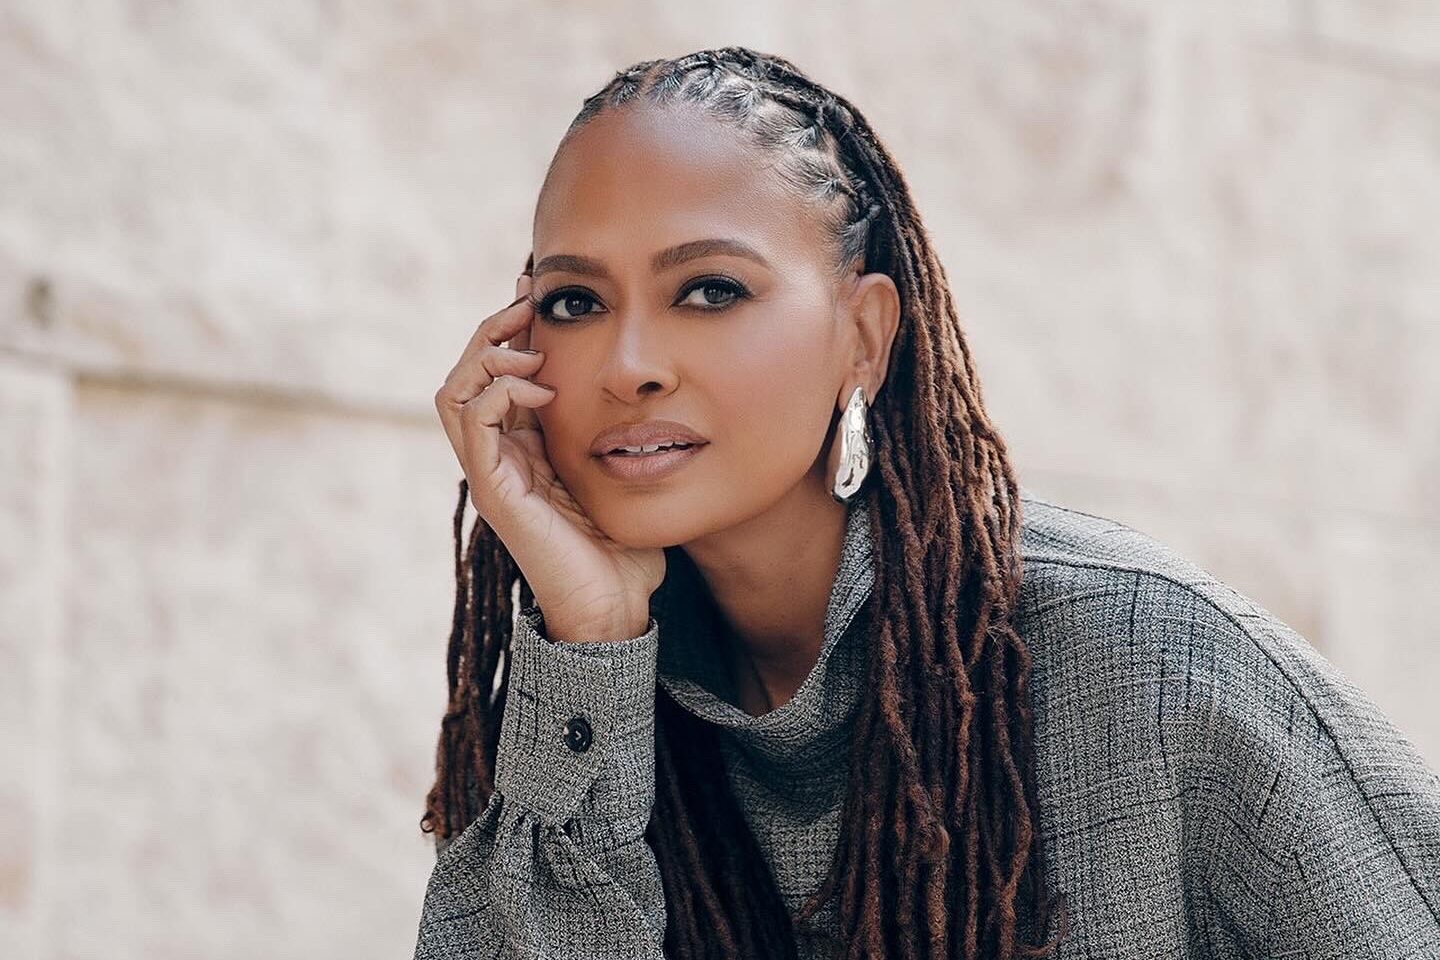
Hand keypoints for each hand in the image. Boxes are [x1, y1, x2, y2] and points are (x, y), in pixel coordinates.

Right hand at [433, 274, 664, 641]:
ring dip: (487, 356)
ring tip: (527, 342)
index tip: (539, 293)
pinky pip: (473, 425)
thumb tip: (644, 385)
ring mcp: (491, 474)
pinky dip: (499, 393)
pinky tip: (541, 389)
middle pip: (464, 376)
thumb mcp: (619, 470)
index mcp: (522, 450)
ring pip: (454, 394)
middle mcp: (497, 458)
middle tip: (528, 302)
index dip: (510, 332)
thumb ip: (615, 431)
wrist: (615, 606)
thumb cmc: (623, 547)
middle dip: (492, 331)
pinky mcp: (494, 491)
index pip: (495, 377)